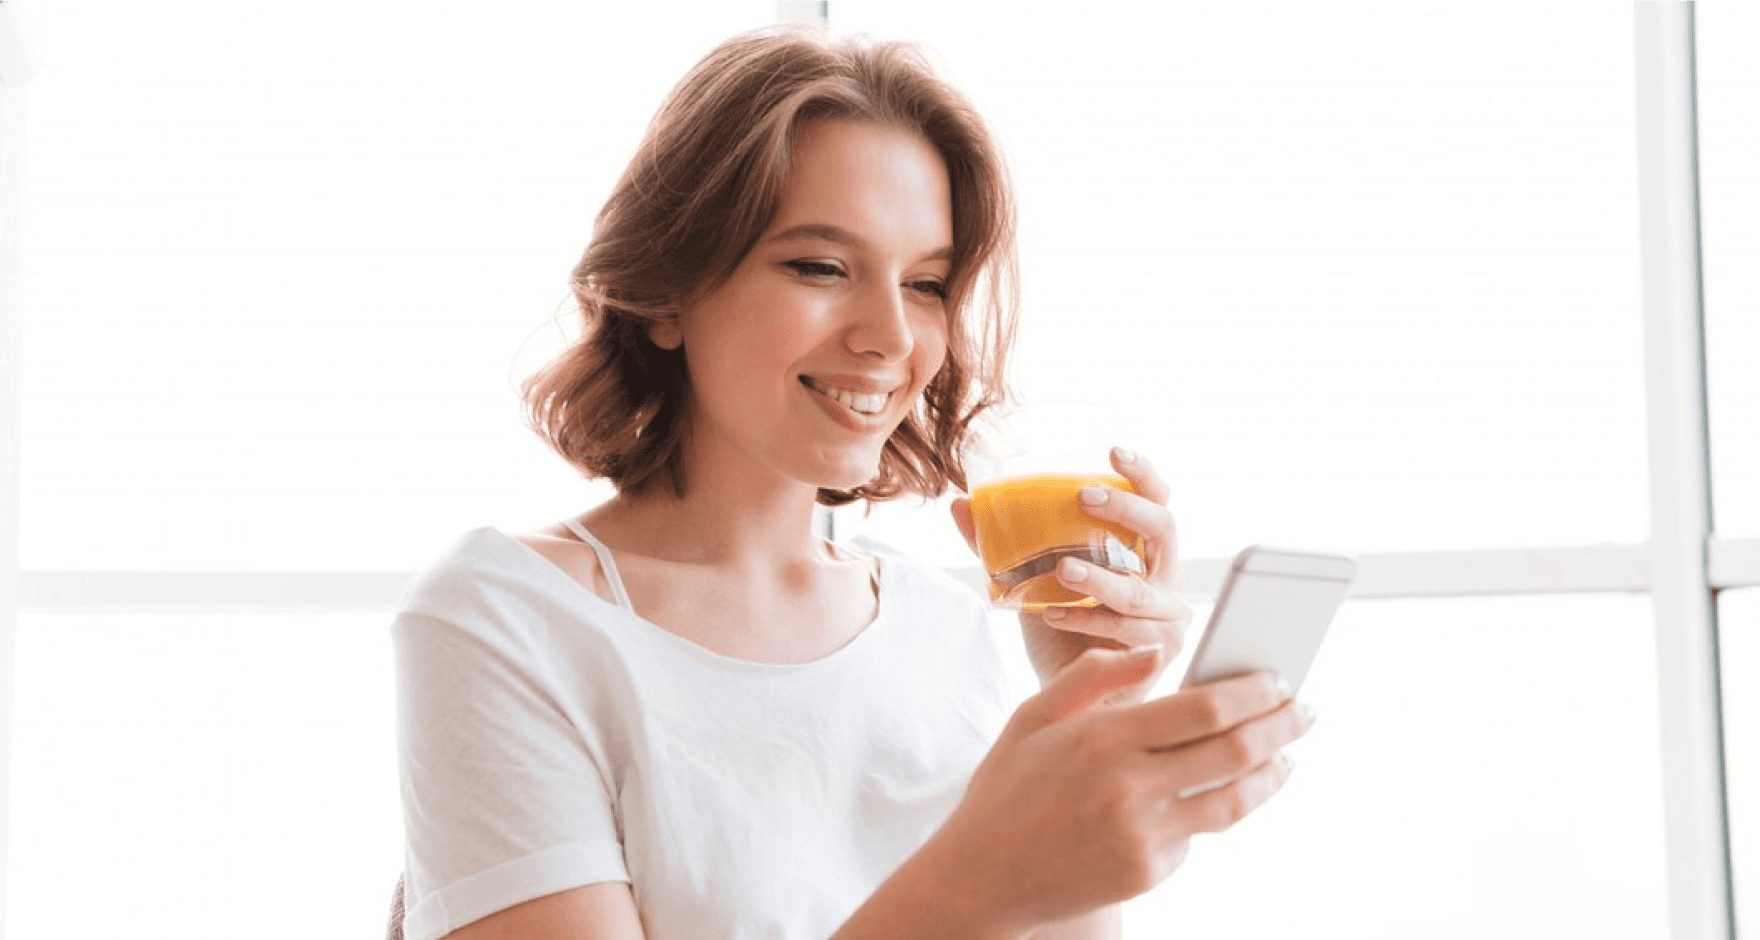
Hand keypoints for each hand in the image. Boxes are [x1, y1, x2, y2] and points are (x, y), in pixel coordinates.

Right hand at [916, 646, 1312, 935]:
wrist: (981, 877)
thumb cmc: (1007, 788)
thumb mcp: (1033, 716)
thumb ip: (1095, 675)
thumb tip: (1156, 650)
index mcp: (1102, 738)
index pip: (1204, 709)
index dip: (1253, 692)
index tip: (1278, 680)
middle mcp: (1128, 788)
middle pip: (1234, 751)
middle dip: (1282, 727)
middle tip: (1305, 711)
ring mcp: (1142, 836)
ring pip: (1233, 801)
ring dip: (1272, 774)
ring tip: (1287, 757)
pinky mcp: (1149, 872)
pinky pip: (1197, 833)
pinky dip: (1213, 809)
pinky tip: (1222, 791)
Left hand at [952, 447, 1191, 693]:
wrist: (1076, 697)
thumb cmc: (1062, 630)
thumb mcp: (1029, 580)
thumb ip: (999, 545)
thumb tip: (959, 504)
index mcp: (1145, 549)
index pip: (1157, 500)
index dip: (1142, 473)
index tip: (1113, 451)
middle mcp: (1167, 576)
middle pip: (1164, 529)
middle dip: (1126, 510)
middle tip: (1082, 498)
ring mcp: (1171, 615)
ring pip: (1139, 590)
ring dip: (1099, 578)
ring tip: (1061, 569)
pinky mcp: (1163, 651)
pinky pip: (1126, 631)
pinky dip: (1087, 621)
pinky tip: (1052, 615)